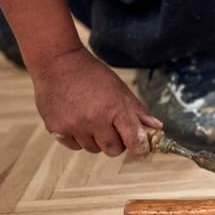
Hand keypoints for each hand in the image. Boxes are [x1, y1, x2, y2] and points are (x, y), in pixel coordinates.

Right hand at [30, 48, 161, 157]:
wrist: (57, 63)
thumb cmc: (92, 75)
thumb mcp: (121, 89)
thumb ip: (139, 112)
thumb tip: (158, 128)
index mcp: (115, 108)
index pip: (134, 141)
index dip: (140, 149)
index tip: (141, 150)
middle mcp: (94, 119)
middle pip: (113, 150)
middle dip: (116, 142)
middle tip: (111, 126)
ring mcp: (74, 125)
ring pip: (93, 149)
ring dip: (96, 139)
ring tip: (91, 118)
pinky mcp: (56, 128)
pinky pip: (74, 146)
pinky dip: (78, 138)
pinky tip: (76, 120)